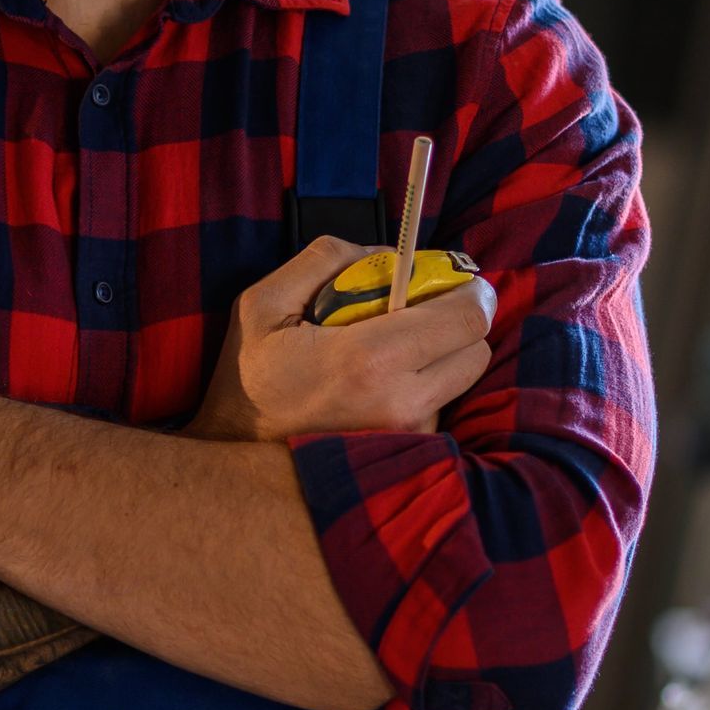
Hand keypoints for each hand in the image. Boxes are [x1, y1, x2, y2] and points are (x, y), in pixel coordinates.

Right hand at [189, 236, 496, 443]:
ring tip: (392, 348)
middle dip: (458, 322)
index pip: (465, 319)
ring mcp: (407, 433)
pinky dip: (424, 385)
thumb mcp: (263, 303)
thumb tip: (385, 255)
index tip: (449, 277)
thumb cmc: (247, 379)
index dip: (468, 290)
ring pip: (460, 380)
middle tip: (422, 308)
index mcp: (369, 359)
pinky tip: (382, 381)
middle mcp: (401, 402)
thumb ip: (325, 260)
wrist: (233, 454)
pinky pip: (439, 406)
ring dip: (440, 355)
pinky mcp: (406, 451)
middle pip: (476, 350)